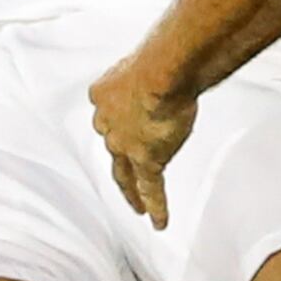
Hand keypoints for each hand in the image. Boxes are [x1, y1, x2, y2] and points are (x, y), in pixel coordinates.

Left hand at [89, 46, 200, 227]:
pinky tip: (159, 222)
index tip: (127, 123)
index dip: (118, 120)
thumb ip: (155, 67)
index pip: (109, 113)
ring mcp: (126, 145)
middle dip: (120, 161)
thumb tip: (177, 58)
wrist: (161, 73)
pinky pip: (151, 188)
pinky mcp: (146, 160)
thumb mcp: (147, 59)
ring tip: (137, 207)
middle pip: (113, 148)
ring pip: (125, 175)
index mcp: (104, 95)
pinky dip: (155, 206)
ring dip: (131, 193)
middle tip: (126, 175)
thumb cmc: (158, 58)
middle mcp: (108, 123)